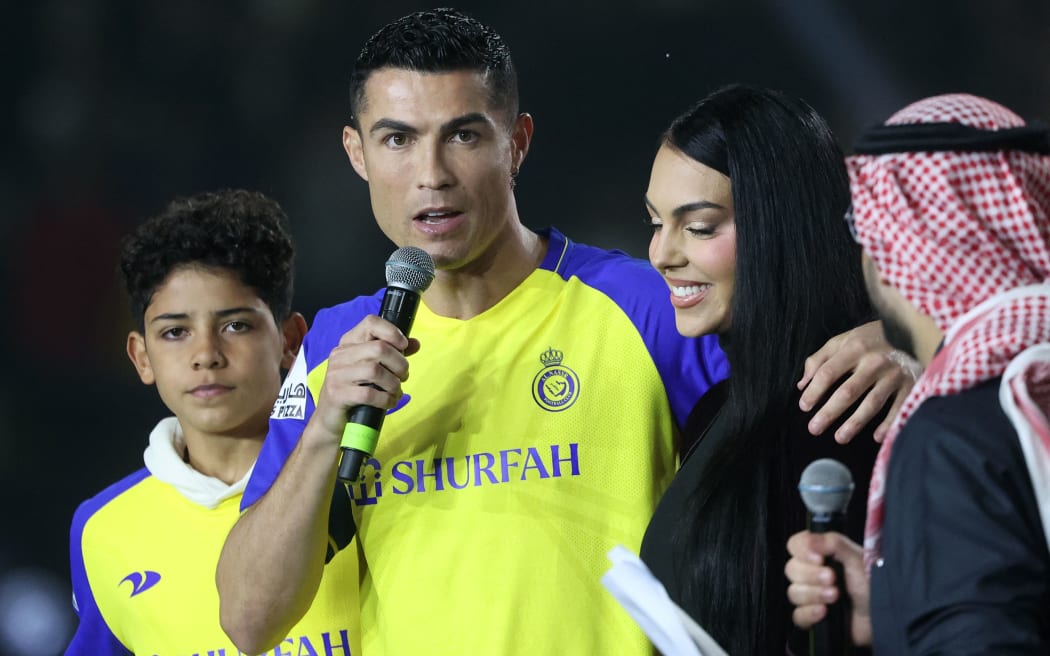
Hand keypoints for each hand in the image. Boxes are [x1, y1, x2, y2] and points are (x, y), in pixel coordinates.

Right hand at [310, 314, 419, 440]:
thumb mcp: (371, 368)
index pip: (371, 323)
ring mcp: (337, 374)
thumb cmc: (354, 390)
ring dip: (393, 384)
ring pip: (375, 371)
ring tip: (396, 392)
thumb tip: (415, 343)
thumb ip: (392, 354)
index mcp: (348, 343)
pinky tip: (388, 402)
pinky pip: (369, 394)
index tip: (403, 346)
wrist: (331, 418)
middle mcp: (340, 355)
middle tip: (403, 376)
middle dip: (399, 364)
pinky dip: (385, 399)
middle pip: (379, 348)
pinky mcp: (337, 394)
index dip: (392, 332)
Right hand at [785, 530, 871, 646]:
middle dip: (811, 575)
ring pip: (793, 592)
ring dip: (813, 594)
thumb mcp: (857, 558)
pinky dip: (809, 613)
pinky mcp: (813, 618)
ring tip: (835, 596)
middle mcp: (812, 573)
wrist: (885, 616)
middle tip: (832, 578)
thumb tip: (809, 539)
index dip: (801, 551)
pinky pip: (798, 616)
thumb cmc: (874, 583)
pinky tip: (824, 612)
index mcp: (821, 554)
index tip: (818, 558)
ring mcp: (812, 596)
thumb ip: (833, 543)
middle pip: (791, 569)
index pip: (794, 545)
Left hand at [797, 321, 919, 442]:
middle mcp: (874, 362)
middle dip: (829, 412)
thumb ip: (820, 359)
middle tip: (814, 428)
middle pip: (848, 392)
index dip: (814, 391)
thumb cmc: (872, 338)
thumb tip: (802, 384)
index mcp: (854, 348)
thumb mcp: (844, 340)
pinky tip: (877, 437)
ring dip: (855, 423)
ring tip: (840, 438)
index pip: (828, 373)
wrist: (914, 330)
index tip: (804, 407)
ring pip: (872, 403)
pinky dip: (889, 423)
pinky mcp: (911, 384)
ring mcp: (894, 374)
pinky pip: (899, 407)